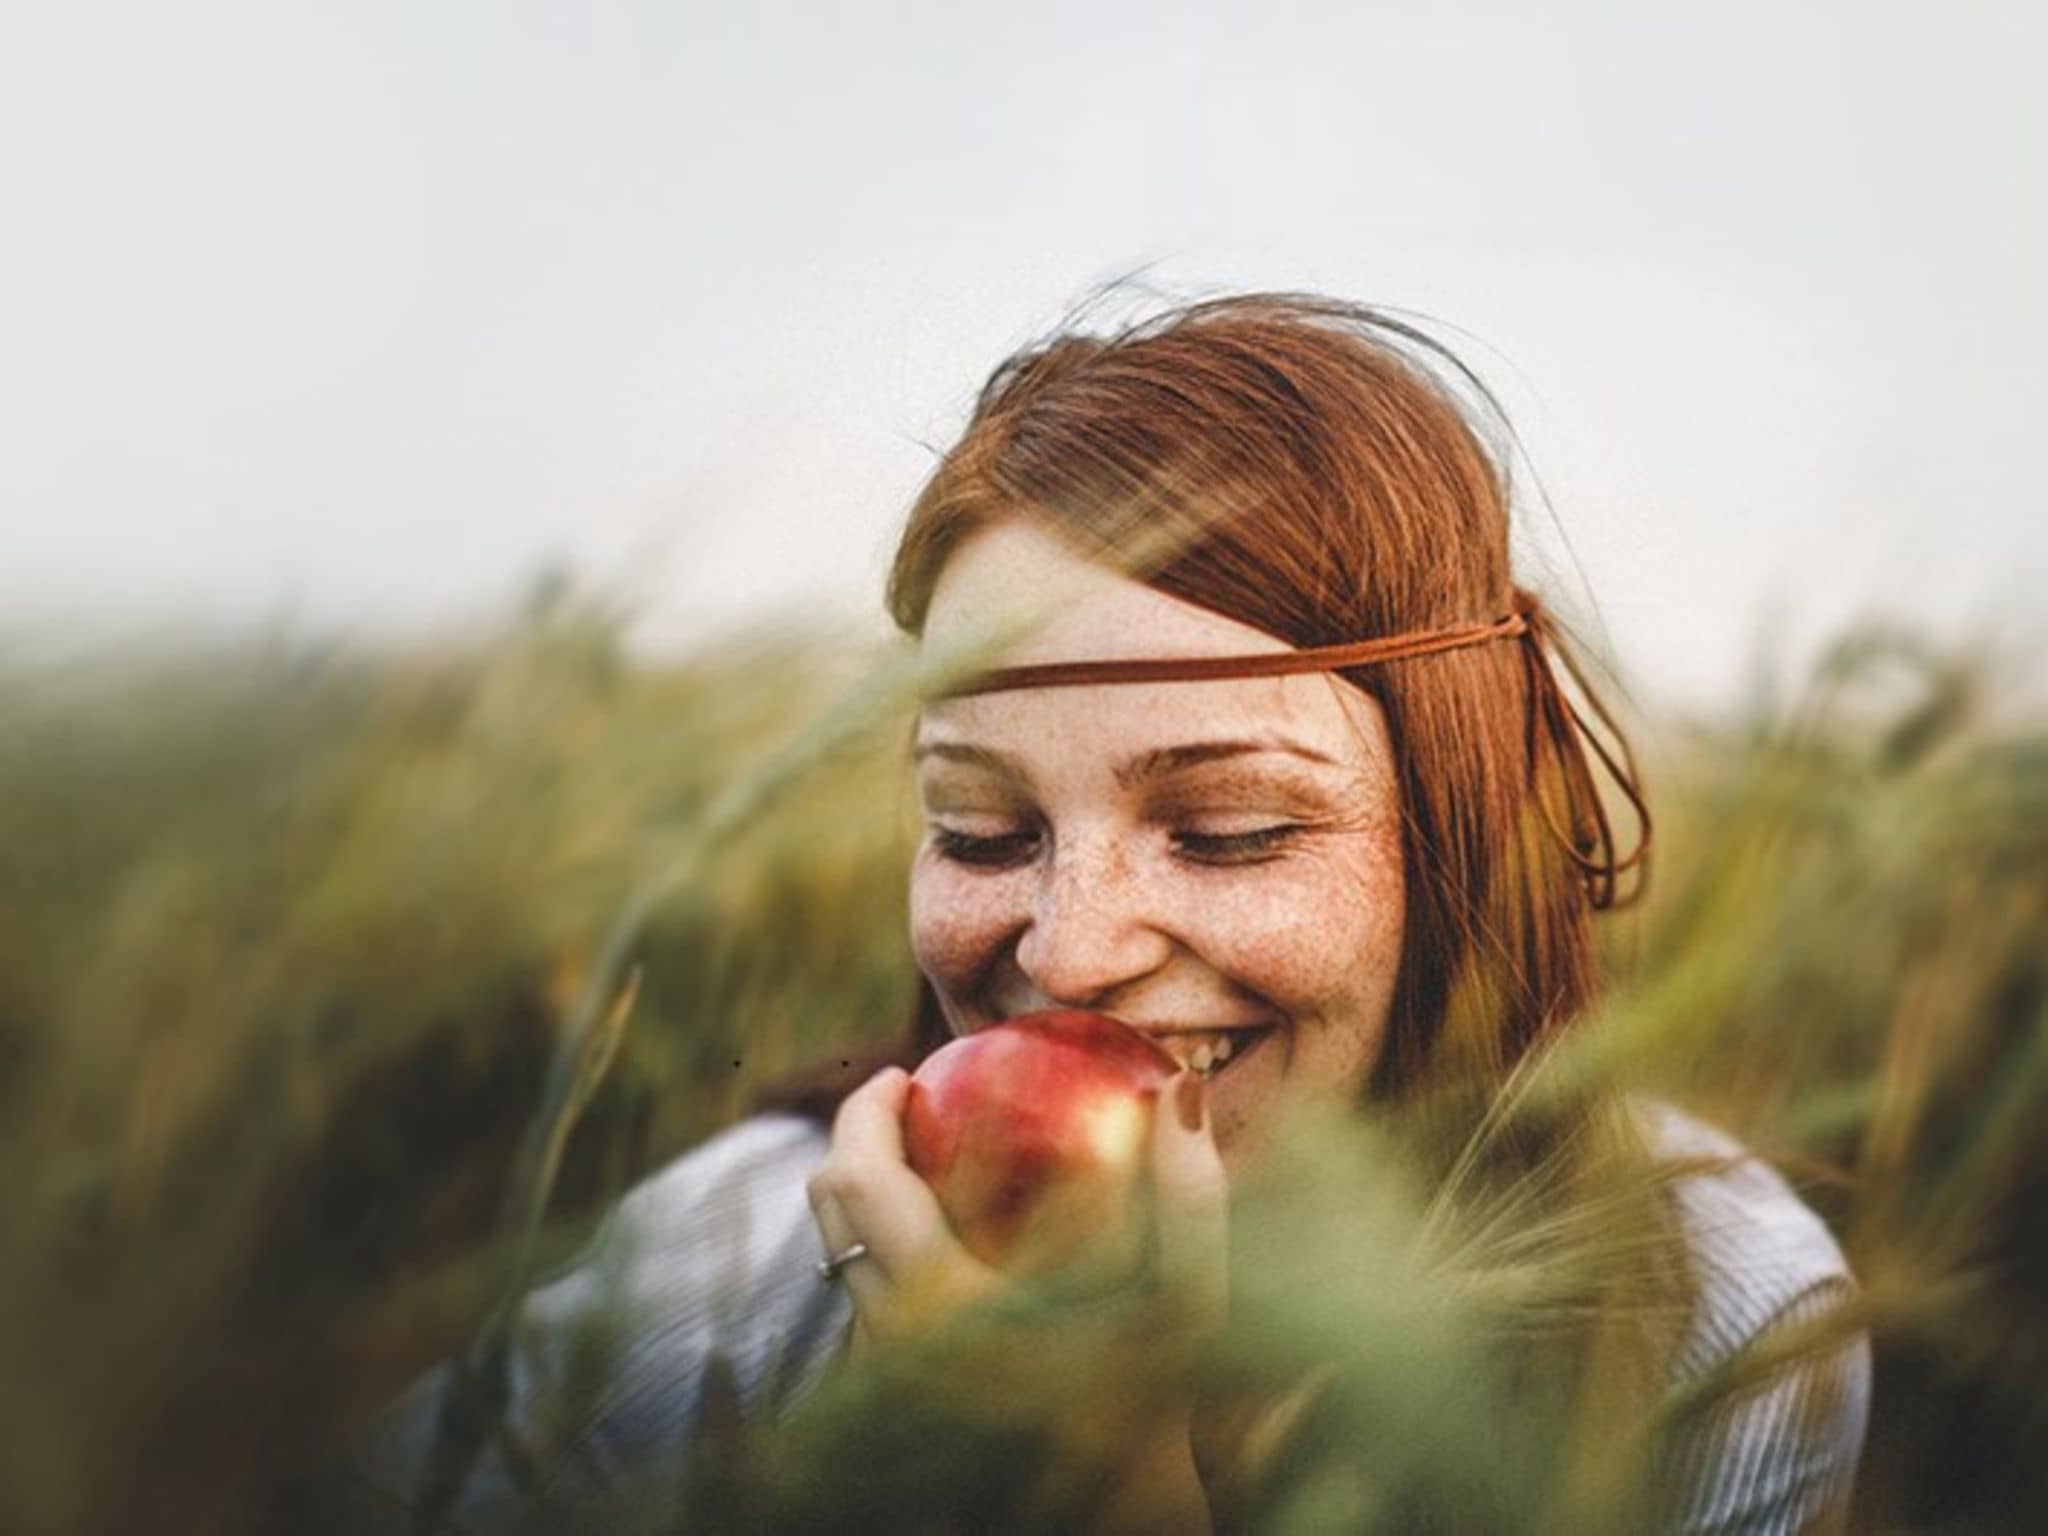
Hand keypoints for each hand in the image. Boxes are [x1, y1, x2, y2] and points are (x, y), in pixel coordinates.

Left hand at [807, 1064, 1227, 1530]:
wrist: (1113, 1511)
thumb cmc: (1157, 1404)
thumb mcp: (1189, 1301)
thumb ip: (1186, 1196)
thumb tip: (1178, 1088)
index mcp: (941, 1305)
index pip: (861, 1180)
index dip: (868, 1110)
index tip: (906, 1071)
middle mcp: (891, 1340)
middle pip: (829, 1208)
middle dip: (854, 1137)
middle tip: (904, 1099)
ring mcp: (883, 1372)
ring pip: (838, 1253)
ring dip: (866, 1195)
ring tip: (922, 1155)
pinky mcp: (889, 1398)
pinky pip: (863, 1297)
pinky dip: (884, 1247)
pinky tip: (942, 1229)